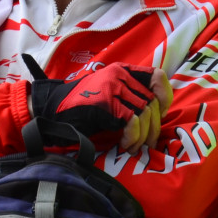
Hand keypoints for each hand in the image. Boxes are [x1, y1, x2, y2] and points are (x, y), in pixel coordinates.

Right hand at [28, 62, 157, 151]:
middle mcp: (120, 75)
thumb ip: (130, 96)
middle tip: (149, 142)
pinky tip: (126, 144)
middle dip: (154, 125)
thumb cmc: (82, 107)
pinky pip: (132, 122)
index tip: (162, 114)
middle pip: (152, 100)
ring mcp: (113, 87)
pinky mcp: (107, 103)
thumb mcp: (110, 94)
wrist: (52, 109)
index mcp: (123, 70)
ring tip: (136, 147)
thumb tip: (156, 115)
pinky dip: (133, 137)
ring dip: (143, 135)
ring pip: (145, 113)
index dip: (165, 95)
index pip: (157, 76)